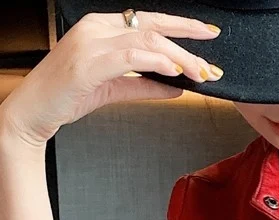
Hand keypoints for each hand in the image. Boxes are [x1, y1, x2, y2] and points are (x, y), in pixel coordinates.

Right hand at [0, 10, 222, 149]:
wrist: (36, 109)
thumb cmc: (69, 94)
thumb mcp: (116, 88)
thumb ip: (147, 86)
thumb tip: (178, 88)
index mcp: (103, 28)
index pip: (150, 21)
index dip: (182, 26)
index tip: (208, 34)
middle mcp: (97, 28)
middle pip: (153, 28)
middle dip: (188, 43)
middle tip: (211, 64)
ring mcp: (91, 43)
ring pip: (146, 40)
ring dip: (178, 57)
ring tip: (200, 73)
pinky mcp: (88, 63)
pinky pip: (130, 57)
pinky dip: (156, 63)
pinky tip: (174, 71)